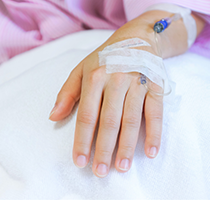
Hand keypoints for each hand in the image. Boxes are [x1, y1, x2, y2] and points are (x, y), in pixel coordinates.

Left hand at [49, 15, 164, 177]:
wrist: (138, 38)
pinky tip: (150, 152)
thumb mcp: (82, 69)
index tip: (80, 161)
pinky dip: (155, 133)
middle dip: (104, 148)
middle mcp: (117, 79)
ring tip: (122, 167)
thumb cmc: (106, 58)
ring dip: (127, 146)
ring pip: (132, 119)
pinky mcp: (155, 86)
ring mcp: (138, 82)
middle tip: (101, 171)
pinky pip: (155, 112)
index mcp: (96, 76)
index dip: (83, 140)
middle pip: (110, 120)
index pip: (87, 114)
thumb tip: (53, 117)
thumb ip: (67, 93)